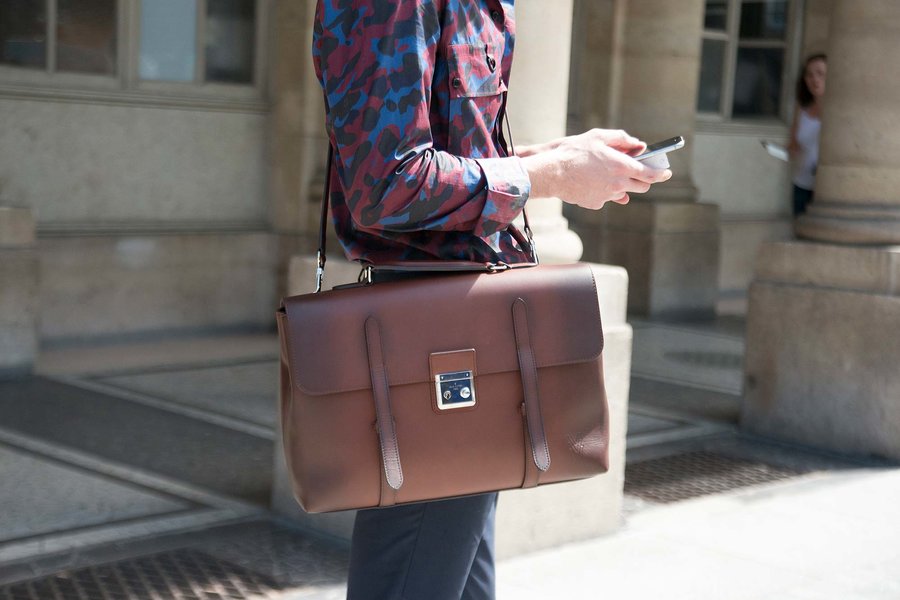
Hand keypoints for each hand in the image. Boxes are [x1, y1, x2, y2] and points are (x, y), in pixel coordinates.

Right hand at [520, 129, 671, 208]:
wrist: (551, 173)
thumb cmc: (574, 151)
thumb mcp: (598, 137)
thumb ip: (622, 139)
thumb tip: (638, 145)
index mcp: (622, 166)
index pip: (650, 174)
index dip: (661, 173)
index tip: (666, 172)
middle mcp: (618, 184)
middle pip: (641, 187)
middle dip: (642, 179)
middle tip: (635, 170)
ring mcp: (607, 196)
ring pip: (622, 193)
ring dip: (620, 184)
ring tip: (603, 173)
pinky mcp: (596, 204)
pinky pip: (606, 198)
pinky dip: (603, 190)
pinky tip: (590, 181)